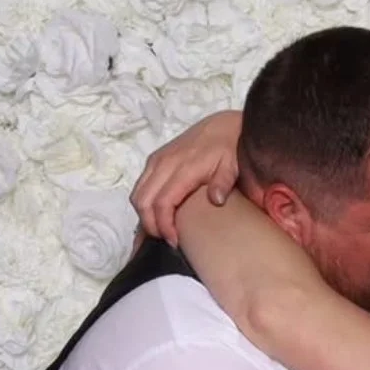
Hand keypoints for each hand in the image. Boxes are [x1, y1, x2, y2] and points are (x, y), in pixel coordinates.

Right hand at [131, 110, 242, 247]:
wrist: (224, 127)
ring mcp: (156, 161)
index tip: (174, 243)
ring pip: (138, 194)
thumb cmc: (229, 150)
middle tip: (167, 241)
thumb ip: (223, 182)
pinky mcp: (155, 160)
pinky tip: (157, 216)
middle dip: (150, 225)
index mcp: (181, 167)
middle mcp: (163, 163)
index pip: (161, 203)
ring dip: (145, 216)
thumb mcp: (232, 165)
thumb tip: (216, 200)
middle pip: (142, 201)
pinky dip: (144, 204)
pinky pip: (141, 186)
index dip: (164, 226)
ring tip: (163, 231)